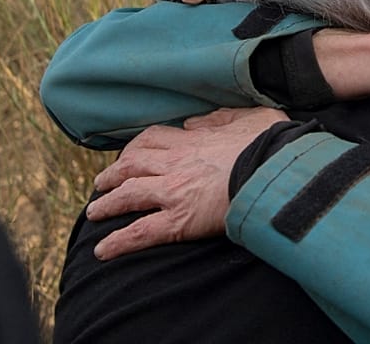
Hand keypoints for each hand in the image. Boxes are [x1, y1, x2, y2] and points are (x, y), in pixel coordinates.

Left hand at [85, 108, 289, 259]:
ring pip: (127, 195)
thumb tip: (195, 122)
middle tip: (101, 184)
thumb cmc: (272, 145)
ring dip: (107, 204)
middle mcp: (175, 163)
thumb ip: (221, 118)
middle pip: (131, 165)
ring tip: (94, 213)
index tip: (129, 154)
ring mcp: (173, 191)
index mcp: (193, 140)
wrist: (275, 171)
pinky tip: (103, 251)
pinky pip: (139, 232)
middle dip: (112, 174)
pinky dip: (118, 242)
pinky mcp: (178, 221)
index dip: (136, 147)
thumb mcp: (251, 118)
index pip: (154, 138)